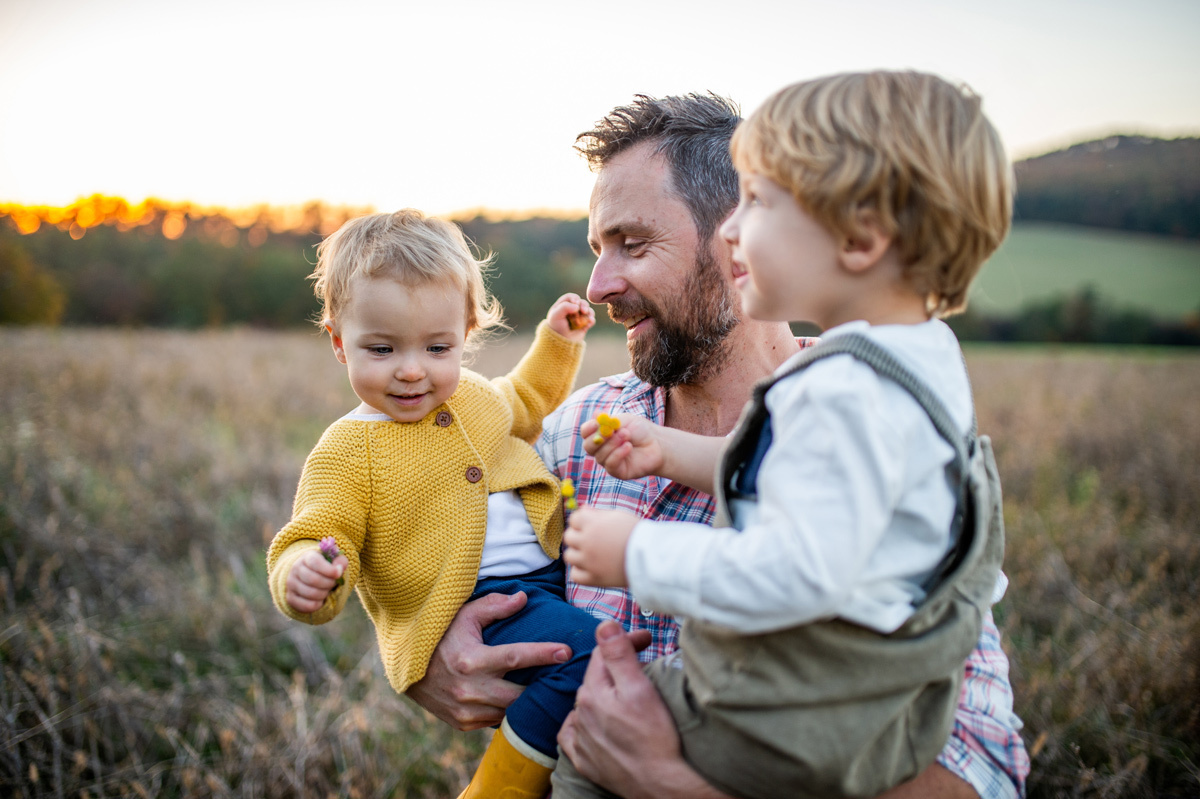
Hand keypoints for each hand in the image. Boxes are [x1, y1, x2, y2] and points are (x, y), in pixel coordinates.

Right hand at [284, 549, 347, 612]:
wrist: (305, 575)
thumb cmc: (323, 567)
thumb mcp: (332, 560)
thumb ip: (340, 561)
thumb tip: (340, 568)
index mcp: (307, 557)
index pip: (315, 562)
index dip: (329, 570)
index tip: (339, 573)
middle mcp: (296, 569)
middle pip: (314, 580)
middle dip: (329, 584)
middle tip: (333, 583)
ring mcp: (291, 584)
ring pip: (311, 593)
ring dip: (324, 594)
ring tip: (326, 590)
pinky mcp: (290, 598)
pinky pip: (307, 605)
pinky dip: (318, 604)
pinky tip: (320, 600)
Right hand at [404, 592, 572, 730]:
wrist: (408, 670)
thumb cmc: (440, 637)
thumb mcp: (463, 616)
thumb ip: (494, 606)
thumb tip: (524, 598)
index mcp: (471, 660)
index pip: (515, 657)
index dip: (543, 654)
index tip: (566, 651)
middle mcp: (469, 689)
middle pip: (520, 694)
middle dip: (542, 687)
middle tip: (561, 676)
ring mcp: (466, 710)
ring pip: (510, 711)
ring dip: (525, 701)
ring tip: (542, 687)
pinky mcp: (463, 723)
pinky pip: (496, 720)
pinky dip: (507, 710)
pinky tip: (514, 697)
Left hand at [547, 292, 594, 341]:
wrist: (560, 342)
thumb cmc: (556, 327)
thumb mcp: (555, 315)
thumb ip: (564, 307)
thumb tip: (577, 306)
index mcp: (563, 305)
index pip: (571, 297)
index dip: (575, 298)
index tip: (575, 303)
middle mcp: (572, 310)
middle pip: (581, 302)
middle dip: (584, 305)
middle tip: (584, 311)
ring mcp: (579, 317)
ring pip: (588, 310)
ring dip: (589, 312)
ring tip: (587, 317)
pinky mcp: (585, 324)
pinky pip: (591, 319)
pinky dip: (591, 319)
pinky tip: (590, 321)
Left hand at [558, 621, 729, 798]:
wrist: (661, 784)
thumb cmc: (655, 736)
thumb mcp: (640, 688)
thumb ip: (618, 654)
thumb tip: (603, 625)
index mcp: (594, 692)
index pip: (604, 652)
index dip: (626, 640)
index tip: (647, 639)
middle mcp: (581, 714)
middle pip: (595, 678)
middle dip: (615, 666)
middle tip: (641, 661)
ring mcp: (582, 739)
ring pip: (586, 705)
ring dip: (602, 694)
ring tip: (622, 693)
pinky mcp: (585, 761)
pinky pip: (573, 736)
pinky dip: (581, 725)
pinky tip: (593, 724)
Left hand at [562, 507, 636, 586]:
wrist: (651, 557)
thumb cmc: (636, 533)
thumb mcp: (618, 516)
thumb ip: (598, 513)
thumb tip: (582, 509)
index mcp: (592, 524)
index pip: (573, 519)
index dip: (581, 521)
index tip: (591, 526)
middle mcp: (587, 541)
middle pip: (568, 537)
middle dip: (578, 536)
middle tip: (591, 540)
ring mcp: (589, 561)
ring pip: (569, 556)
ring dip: (577, 554)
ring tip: (591, 554)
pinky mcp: (594, 578)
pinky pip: (575, 575)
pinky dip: (580, 571)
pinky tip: (591, 567)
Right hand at [582, 414, 665, 480]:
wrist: (657, 444)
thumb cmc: (640, 430)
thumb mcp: (625, 421)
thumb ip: (610, 421)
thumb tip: (596, 414)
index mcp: (599, 434)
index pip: (585, 432)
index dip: (589, 428)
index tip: (597, 423)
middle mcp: (600, 449)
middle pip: (588, 447)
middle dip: (599, 438)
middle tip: (611, 431)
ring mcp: (607, 461)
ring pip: (600, 455)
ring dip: (613, 444)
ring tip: (627, 435)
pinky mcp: (617, 471)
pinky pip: (610, 464)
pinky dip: (618, 454)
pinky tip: (628, 447)